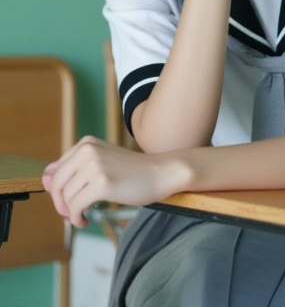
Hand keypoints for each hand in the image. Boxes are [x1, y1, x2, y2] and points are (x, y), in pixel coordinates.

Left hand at [42, 136, 185, 227]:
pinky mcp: (102, 183)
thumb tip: (44, 178)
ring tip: (81, 217)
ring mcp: (95, 166)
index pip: (56, 170)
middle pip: (56, 184)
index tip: (67, 202)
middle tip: (70, 215)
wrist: (160, 173)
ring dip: (70, 213)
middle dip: (60, 204)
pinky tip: (86, 221)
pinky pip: (76, 206)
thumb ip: (75, 167)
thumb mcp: (102, 161)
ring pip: (66, 197)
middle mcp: (88, 151)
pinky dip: (76, 218)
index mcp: (86, 143)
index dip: (57, 191)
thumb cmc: (132, 171)